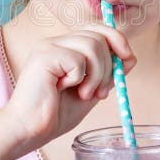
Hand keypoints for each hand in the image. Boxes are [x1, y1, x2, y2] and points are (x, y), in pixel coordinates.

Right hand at [3, 24, 136, 146]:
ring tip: (84, 94)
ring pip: (92, 46)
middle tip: (100, 93)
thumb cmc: (55, 114)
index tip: (128, 60)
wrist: (30, 130)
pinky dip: (79, 78)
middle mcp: (56, 42)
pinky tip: (62, 89)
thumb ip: (107, 75)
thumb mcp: (90, 92)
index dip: (117, 40)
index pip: (98, 29)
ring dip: (97, 75)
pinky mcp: (44, 55)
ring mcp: (49, 46)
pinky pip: (78, 60)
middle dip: (109, 66)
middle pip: (99, 36)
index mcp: (66, 47)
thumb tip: (130, 58)